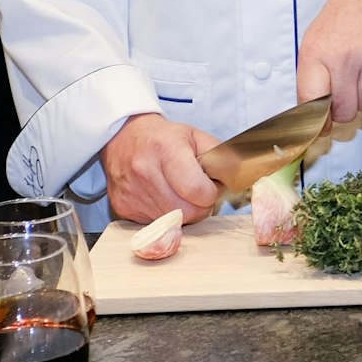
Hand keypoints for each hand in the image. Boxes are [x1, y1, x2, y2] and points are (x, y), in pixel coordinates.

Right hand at [102, 112, 221, 224]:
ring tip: (179, 192)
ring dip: (182, 212)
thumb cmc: (165, 138)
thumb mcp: (196, 137)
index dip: (210, 192)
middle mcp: (145, 172)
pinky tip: (162, 197)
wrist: (123, 138)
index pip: (197, 190)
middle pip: (187, 212)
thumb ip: (222, 157)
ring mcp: (132, 193)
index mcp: (167, 150)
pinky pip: (155, 224)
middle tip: (196, 191)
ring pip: (172, 222)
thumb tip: (238, 179)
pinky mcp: (123, 207)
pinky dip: (165, 215)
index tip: (209, 185)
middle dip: (199, 206)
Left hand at [297, 0, 361, 123]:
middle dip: (345, 108)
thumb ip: (312, 77)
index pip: (312, 103)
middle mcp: (345, 56)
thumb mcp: (316, 38)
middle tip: (347, 91)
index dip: (317, 122)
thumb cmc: (345, 15)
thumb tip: (313, 119)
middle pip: (345, 111)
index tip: (320, 127)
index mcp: (317, 51)